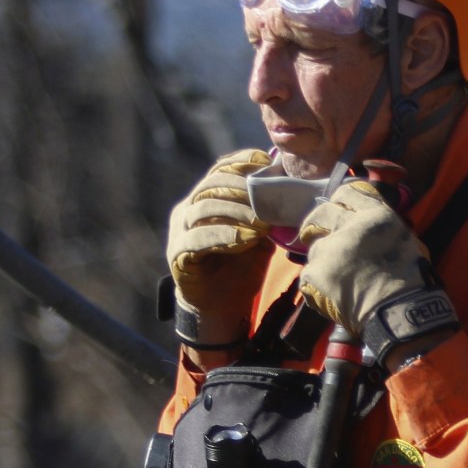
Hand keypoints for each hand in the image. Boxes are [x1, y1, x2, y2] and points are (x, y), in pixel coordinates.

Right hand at [166, 149, 276, 346]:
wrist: (223, 305)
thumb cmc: (241, 267)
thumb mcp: (259, 235)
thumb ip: (266, 213)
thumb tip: (290, 191)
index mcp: (205, 199)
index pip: (218, 171)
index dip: (239, 162)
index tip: (263, 162)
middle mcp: (188, 210)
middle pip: (210, 186)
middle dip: (241, 189)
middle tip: (267, 200)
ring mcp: (179, 231)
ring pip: (203, 209)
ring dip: (235, 212)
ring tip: (261, 223)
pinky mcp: (177, 254)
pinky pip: (197, 240)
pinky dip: (223, 236)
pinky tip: (245, 239)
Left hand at [295, 179, 459, 366]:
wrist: (401, 313)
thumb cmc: (413, 281)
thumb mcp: (407, 243)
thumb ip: (384, 230)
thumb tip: (372, 229)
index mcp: (376, 216)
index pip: (348, 193)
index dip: (340, 201)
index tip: (337, 209)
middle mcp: (349, 226)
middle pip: (320, 213)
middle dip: (315, 223)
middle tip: (315, 235)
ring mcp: (330, 248)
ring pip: (316, 250)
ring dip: (323, 262)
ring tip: (339, 281)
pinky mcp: (315, 271)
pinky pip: (310, 277)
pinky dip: (318, 287)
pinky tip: (334, 297)